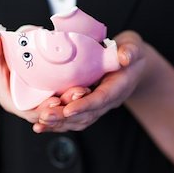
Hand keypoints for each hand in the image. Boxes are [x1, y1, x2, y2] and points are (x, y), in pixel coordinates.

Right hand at [0, 36, 89, 138]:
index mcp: (15, 102)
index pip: (32, 112)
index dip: (44, 108)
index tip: (56, 100)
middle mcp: (31, 105)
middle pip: (51, 111)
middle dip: (65, 104)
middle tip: (80, 92)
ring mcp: (41, 100)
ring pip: (60, 106)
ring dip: (74, 101)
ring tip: (87, 89)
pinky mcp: (50, 94)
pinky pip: (64, 98)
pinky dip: (75, 95)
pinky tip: (89, 84)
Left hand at [33, 30, 147, 132]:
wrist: (133, 65)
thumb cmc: (130, 54)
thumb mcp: (133, 48)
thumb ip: (130, 51)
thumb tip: (125, 57)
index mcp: (118, 87)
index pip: (101, 99)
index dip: (84, 105)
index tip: (68, 109)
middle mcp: (107, 101)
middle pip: (86, 114)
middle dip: (64, 117)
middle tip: (45, 116)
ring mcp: (97, 106)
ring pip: (78, 120)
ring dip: (59, 123)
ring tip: (40, 123)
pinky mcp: (88, 106)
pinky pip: (73, 118)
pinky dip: (58, 123)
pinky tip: (41, 125)